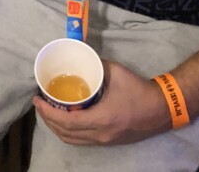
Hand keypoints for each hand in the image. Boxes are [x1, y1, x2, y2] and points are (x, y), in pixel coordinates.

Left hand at [34, 60, 169, 145]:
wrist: (162, 109)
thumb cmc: (138, 90)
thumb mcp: (115, 72)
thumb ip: (95, 65)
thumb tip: (80, 58)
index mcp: (101, 119)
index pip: (66, 122)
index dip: (48, 113)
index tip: (37, 100)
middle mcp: (100, 134)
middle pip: (65, 134)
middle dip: (48, 120)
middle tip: (40, 104)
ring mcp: (105, 141)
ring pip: (72, 140)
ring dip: (57, 128)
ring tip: (49, 111)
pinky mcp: (109, 141)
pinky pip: (82, 140)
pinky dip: (69, 132)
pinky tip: (66, 119)